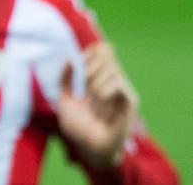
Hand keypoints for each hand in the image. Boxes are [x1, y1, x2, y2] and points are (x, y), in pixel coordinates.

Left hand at [58, 42, 137, 168]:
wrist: (88, 147)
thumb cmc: (78, 126)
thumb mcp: (65, 98)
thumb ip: (65, 78)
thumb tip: (71, 58)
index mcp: (98, 81)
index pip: (103, 56)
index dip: (97, 49)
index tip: (92, 47)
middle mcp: (112, 84)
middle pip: (107, 59)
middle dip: (92, 63)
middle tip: (84, 80)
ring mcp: (122, 92)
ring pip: (112, 69)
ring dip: (96, 79)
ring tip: (92, 95)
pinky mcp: (130, 102)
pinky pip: (120, 84)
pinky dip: (106, 87)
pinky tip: (99, 96)